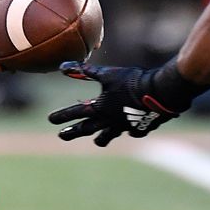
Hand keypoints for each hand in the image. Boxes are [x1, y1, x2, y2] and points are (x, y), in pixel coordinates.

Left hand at [47, 60, 205, 146]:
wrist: (159, 94)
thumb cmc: (132, 81)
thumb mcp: (107, 74)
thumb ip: (85, 71)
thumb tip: (62, 67)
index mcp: (100, 108)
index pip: (76, 112)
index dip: (62, 115)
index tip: (50, 119)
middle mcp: (110, 120)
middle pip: (89, 128)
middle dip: (74, 131)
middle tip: (62, 136)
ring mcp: (125, 125)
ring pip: (110, 134)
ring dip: (102, 137)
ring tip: (98, 141)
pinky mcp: (141, 126)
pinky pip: (132, 131)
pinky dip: (129, 131)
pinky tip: (131, 131)